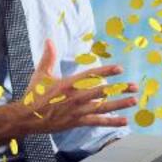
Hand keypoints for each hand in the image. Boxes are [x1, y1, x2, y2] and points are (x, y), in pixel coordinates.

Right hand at [20, 39, 137, 133]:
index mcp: (68, 83)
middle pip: (102, 91)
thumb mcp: (41, 74)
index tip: (119, 68)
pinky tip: (124, 121)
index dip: (106, 71)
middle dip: (119, 88)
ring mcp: (77, 111)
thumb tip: (49, 39)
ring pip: (103, 107)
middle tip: (134, 86)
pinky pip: (97, 122)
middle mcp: (75, 97)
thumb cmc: (34, 94)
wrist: (26, 117)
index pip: (91, 75)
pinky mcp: (77, 122)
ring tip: (134, 100)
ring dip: (120, 104)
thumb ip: (48, 56)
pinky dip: (111, 122)